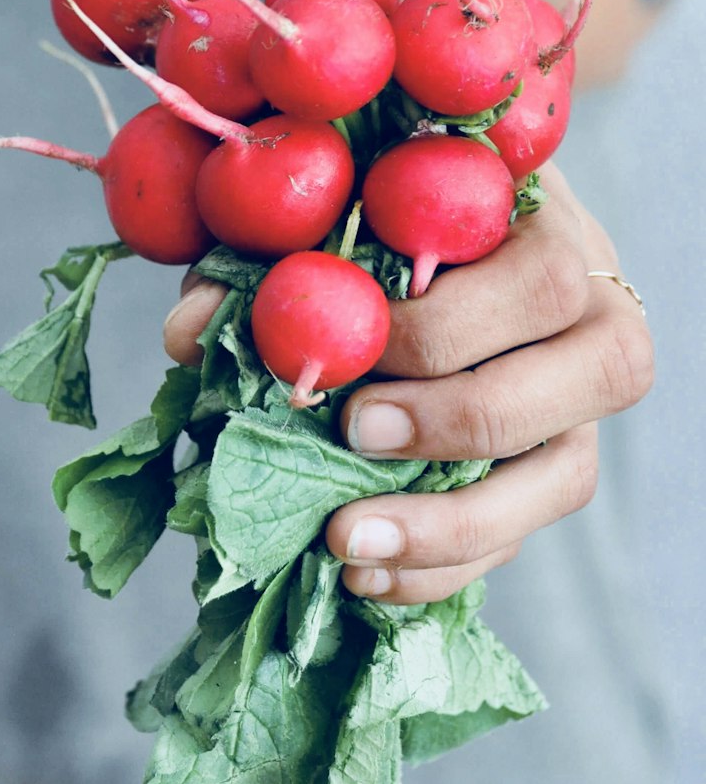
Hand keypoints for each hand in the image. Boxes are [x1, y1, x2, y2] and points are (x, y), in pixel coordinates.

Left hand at [163, 165, 652, 604]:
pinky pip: (524, 533)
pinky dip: (444, 566)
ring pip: (566, 474)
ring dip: (456, 524)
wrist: (435, 234)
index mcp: (550, 225)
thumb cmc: (377, 210)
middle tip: (355, 434)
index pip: (538, 278)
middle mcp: (596, 310)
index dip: (444, 328)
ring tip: (346, 541)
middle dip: (461, 418)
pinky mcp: (551, 467)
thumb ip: (264, 255)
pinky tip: (364, 573)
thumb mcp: (323, 209)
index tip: (348, 359)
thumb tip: (187, 335)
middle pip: (593, 372)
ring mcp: (582, 401)